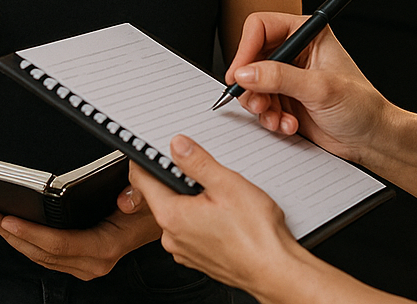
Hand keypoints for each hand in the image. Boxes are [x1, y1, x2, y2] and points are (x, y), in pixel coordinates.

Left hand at [0, 185, 158, 279]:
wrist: (164, 223)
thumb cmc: (154, 209)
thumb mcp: (152, 197)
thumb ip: (139, 196)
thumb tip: (124, 200)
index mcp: (106, 247)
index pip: (59, 244)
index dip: (31, 232)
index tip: (7, 219)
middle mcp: (94, 262)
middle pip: (42, 253)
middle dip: (11, 234)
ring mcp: (86, 265)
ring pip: (40, 257)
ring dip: (14, 239)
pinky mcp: (80, 262)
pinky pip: (47, 256)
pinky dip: (26, 242)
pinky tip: (12, 229)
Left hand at [131, 138, 303, 294]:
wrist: (274, 271)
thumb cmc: (255, 234)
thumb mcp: (227, 184)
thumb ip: (197, 162)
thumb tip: (177, 146)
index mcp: (172, 215)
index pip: (142, 179)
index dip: (145, 158)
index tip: (154, 148)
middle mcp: (172, 236)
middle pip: (161, 196)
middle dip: (177, 179)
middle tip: (203, 171)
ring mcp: (183, 250)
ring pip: (178, 214)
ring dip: (191, 201)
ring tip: (220, 198)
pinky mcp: (197, 258)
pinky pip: (190, 231)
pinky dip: (200, 220)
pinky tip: (224, 217)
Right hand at [226, 12, 389, 163]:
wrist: (371, 138)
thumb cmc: (361, 105)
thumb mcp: (320, 88)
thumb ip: (280, 78)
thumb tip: (246, 73)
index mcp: (307, 33)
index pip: (261, 27)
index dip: (246, 49)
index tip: (240, 74)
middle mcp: (295, 52)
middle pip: (251, 57)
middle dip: (251, 84)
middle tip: (257, 103)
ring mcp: (289, 77)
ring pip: (253, 84)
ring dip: (261, 105)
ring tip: (276, 118)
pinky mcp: (285, 99)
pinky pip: (261, 104)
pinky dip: (269, 117)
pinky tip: (287, 125)